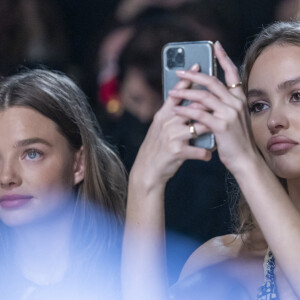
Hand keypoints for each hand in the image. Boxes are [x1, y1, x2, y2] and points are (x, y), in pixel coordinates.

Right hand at [130, 65, 211, 189]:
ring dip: (211, 131)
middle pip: (193, 107)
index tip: (199, 64)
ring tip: (218, 134)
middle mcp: (167, 122)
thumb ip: (172, 114)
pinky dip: (205, 153)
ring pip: (201, 126)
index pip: (177, 93)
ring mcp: (172, 136)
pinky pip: (199, 150)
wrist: (147, 169)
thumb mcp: (160, 127)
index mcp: (163, 114)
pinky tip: (208, 155)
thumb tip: (188, 104)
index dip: (188, 79)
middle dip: (209, 106)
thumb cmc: (157, 147)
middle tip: (221, 105)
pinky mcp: (177, 151)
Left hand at [169, 41, 257, 174]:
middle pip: (212, 81)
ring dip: (186, 92)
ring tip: (172, 92)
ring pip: (204, 96)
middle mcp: (236, 102)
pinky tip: (175, 109)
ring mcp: (230, 113)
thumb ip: (221, 105)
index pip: (232, 72)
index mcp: (239, 98)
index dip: (224, 58)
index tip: (215, 46)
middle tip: (180, 71)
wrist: (244, 159)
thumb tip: (202, 96)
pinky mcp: (222, 125)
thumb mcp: (232, 118)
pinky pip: (199, 113)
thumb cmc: (234, 139)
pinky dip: (185, 110)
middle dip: (194, 75)